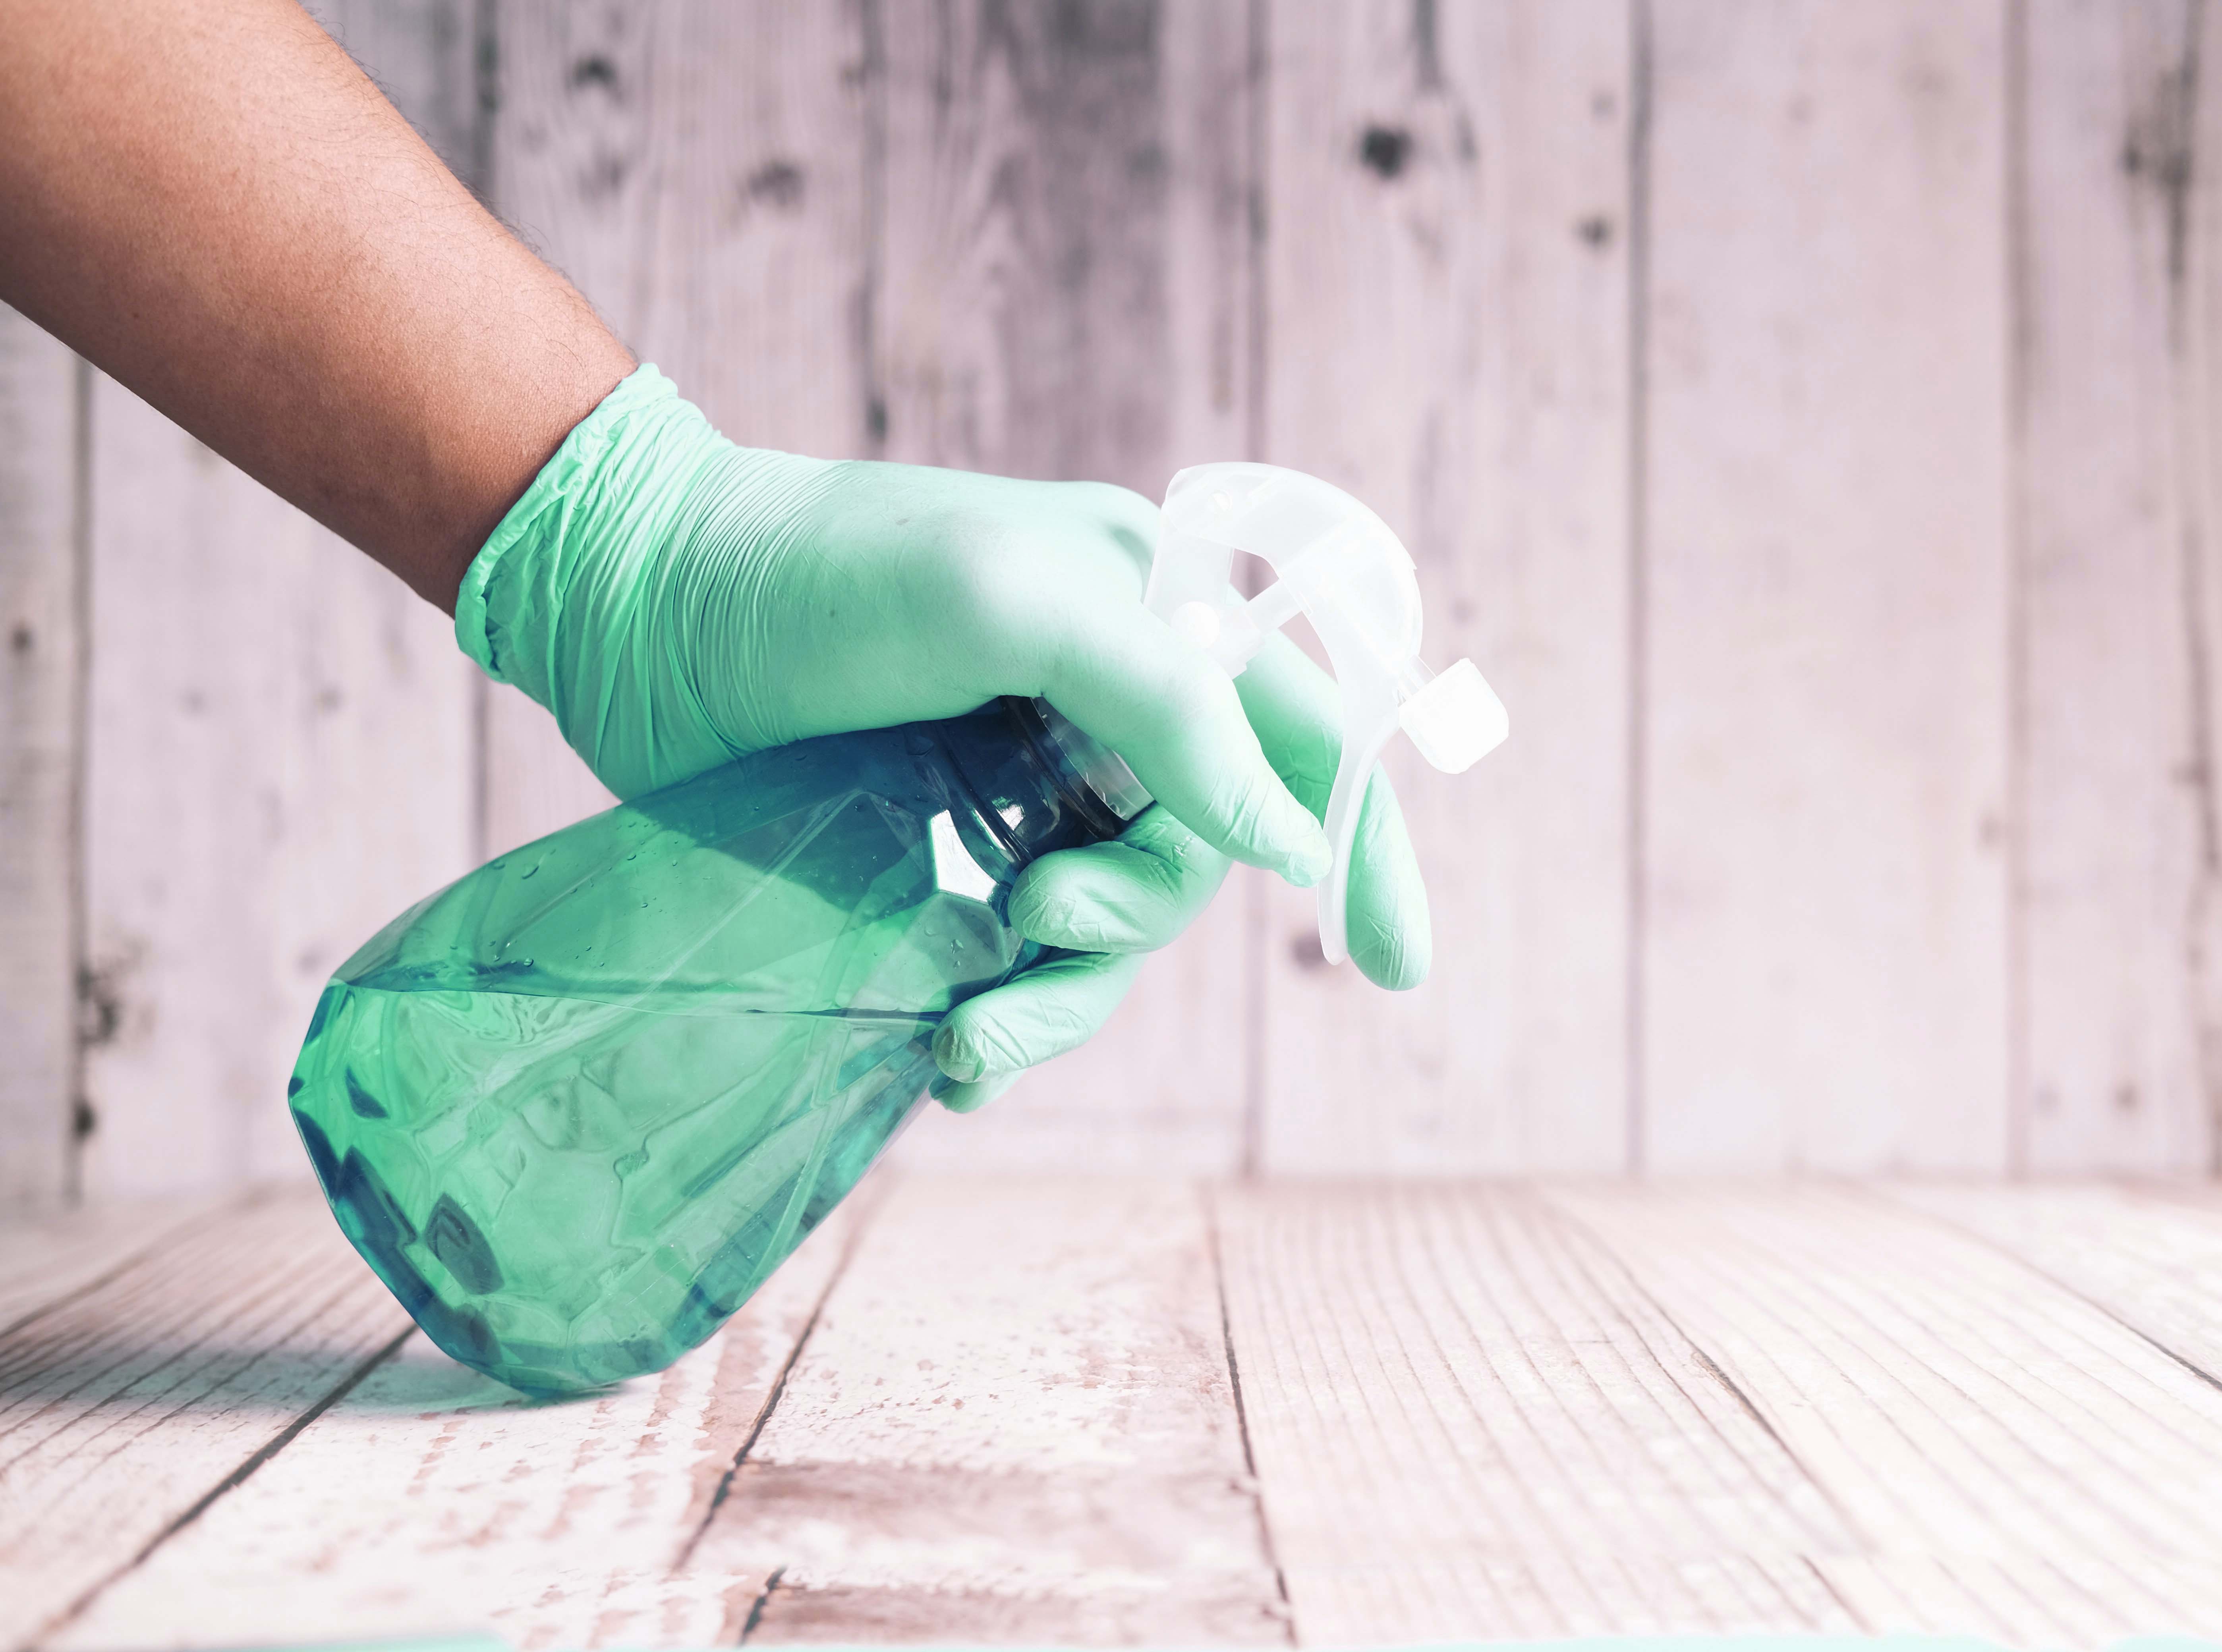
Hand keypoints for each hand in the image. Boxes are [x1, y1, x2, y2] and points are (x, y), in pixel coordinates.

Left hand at [461, 368, 1428, 1110]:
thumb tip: (1294, 842)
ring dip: (1057, 1001)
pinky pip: (1017, 962)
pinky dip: (1002, 1022)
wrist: (635, 608)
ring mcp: (1023, 782)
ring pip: (1107, 931)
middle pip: (1198, 858)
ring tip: (965, 1041)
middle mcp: (1107, 703)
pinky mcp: (940, 850)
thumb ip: (1173, 702)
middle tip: (1032, 923)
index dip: (1362, 846)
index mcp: (1154, 616)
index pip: (1304, 736)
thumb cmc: (824, 576)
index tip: (1396, 964)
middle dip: (1131, 920)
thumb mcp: (1016, 600)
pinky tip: (949, 1062)